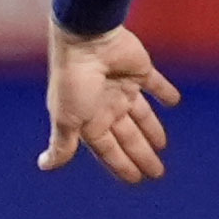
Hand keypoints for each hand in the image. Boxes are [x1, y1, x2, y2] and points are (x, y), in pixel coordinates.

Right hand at [41, 23, 180, 182]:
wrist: (87, 38)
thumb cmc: (74, 81)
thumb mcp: (67, 119)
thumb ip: (62, 144)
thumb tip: (44, 166)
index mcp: (89, 120)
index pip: (109, 149)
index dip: (121, 164)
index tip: (136, 179)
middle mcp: (106, 105)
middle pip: (128, 136)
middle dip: (141, 154)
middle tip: (157, 172)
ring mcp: (122, 87)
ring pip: (142, 115)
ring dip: (152, 129)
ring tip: (162, 145)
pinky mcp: (139, 70)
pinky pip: (156, 83)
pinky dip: (165, 92)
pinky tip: (174, 101)